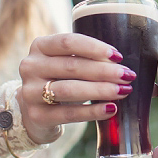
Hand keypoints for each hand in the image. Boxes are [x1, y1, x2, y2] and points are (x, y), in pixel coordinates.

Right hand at [17, 33, 134, 143]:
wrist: (35, 111)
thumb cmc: (60, 80)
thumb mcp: (66, 62)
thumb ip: (86, 58)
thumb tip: (121, 61)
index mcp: (40, 46)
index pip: (68, 42)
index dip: (95, 48)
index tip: (118, 56)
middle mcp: (31, 66)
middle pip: (72, 66)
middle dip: (104, 71)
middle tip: (128, 75)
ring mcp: (30, 92)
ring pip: (69, 89)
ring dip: (100, 90)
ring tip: (123, 91)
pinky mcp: (36, 115)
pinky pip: (68, 114)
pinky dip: (92, 111)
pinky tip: (111, 109)